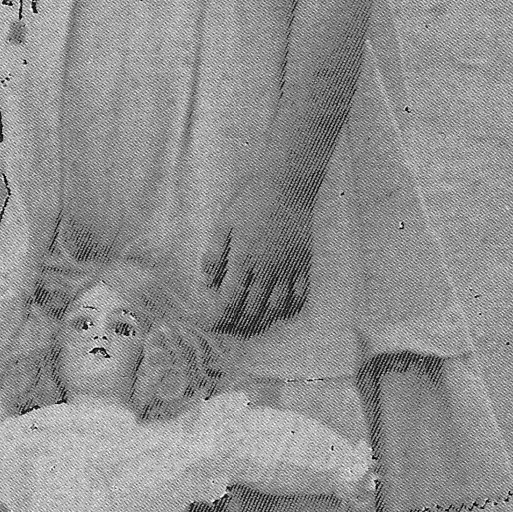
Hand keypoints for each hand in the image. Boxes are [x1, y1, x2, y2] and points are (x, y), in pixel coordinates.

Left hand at [203, 184, 316, 335]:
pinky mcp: (304, 264)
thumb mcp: (224, 223)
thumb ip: (214, 254)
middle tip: (226, 327)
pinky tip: (278, 312)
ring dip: (261, 322)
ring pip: (276, 309)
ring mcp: (289, 269)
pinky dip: (288, 310)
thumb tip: (208, 283)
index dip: (218, 318)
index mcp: (244, 259)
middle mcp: (268, 269)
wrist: (287, 184)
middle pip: (252, 310)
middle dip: (236, 324)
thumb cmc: (251, 200)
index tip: (208, 324)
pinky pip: (299, 297)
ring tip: (249, 324)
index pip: (230, 300)